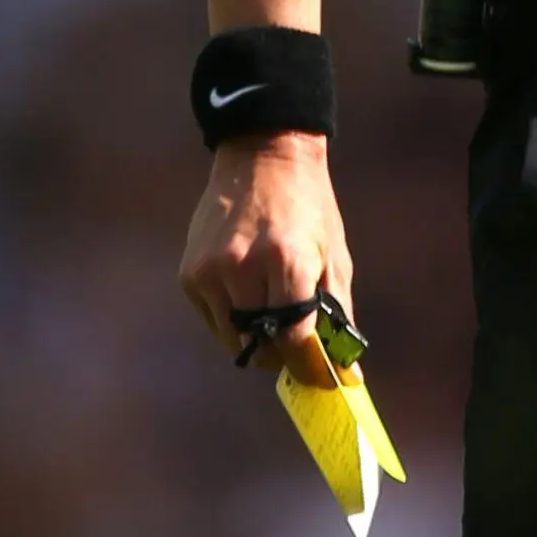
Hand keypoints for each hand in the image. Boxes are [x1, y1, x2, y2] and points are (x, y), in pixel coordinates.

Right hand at [179, 133, 354, 376]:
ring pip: (232, 339)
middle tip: (297, 349)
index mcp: (287, 260)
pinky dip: (233, 321)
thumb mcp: (335, 255)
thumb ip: (337, 314)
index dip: (308, 366)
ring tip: (274, 315)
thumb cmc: (309, 208)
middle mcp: (243, 267)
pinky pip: (213, 320)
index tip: (321, 379)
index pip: (293, 338)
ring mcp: (211, 271)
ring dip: (256, 340)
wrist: (262, 156)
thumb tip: (346, 371)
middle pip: (260, 346)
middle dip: (282, 356)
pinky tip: (248, 294)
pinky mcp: (190, 274)